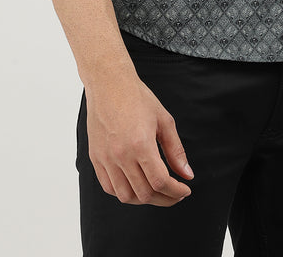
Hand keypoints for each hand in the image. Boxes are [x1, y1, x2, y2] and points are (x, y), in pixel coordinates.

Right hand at [85, 72, 194, 205]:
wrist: (109, 83)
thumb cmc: (136, 97)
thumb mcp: (164, 120)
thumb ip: (175, 150)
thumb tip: (187, 174)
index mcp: (140, 144)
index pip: (160, 182)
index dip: (175, 191)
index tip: (185, 189)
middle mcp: (121, 155)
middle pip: (144, 193)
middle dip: (165, 199)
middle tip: (175, 194)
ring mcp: (106, 158)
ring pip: (125, 196)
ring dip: (144, 199)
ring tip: (157, 191)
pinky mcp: (96, 158)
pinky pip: (108, 187)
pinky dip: (124, 193)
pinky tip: (135, 185)